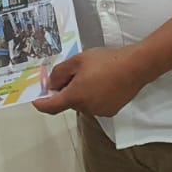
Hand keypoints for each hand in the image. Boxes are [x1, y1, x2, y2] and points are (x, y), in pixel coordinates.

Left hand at [32, 46, 150, 117]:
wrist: (135, 67)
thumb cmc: (105, 61)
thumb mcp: (78, 60)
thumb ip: (60, 73)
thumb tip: (51, 84)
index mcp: (74, 97)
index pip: (51, 107)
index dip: (41, 103)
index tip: (36, 99)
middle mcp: (85, 108)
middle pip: (69, 102)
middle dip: (66, 90)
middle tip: (73, 73)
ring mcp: (99, 111)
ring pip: (83, 103)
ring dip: (81, 93)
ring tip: (92, 74)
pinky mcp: (111, 110)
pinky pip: (96, 104)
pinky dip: (94, 96)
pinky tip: (103, 81)